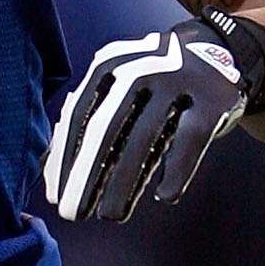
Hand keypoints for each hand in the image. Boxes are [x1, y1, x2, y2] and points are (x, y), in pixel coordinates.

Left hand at [43, 13, 264, 222]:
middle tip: (73, 213)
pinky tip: (165, 196)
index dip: (64, 159)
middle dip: (86, 176)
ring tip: (111, 214)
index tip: (55, 196)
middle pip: (106, 129)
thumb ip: (86, 119)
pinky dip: (176, 171)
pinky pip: (190, 142)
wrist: (220, 50)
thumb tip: (45, 170)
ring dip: (124, 183)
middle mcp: (141, 67)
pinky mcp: (213, 99)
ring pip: (144, 139)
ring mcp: (179, 81)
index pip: (79, 116)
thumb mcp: (118, 87)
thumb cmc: (154, 85)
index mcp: (110, 65)